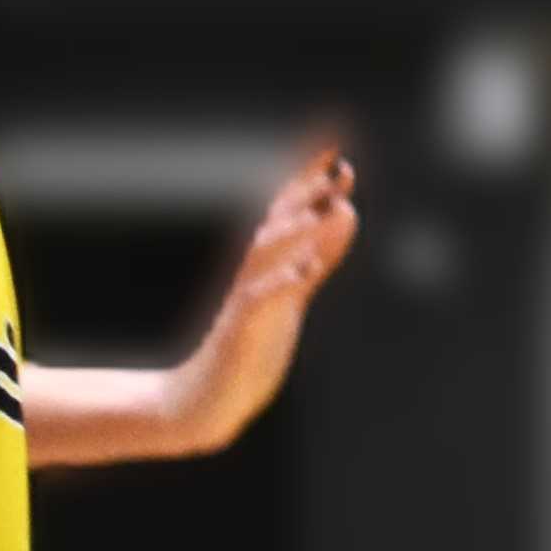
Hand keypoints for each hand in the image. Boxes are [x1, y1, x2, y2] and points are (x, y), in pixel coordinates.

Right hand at [149, 146, 357, 459]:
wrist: (204, 403)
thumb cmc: (249, 345)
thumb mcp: (292, 295)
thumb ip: (319, 255)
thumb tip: (347, 209)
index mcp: (267, 263)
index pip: (287, 212)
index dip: (308, 180)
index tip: (337, 148)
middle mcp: (253, 274)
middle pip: (276, 225)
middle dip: (306, 196)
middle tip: (339, 170)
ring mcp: (243, 302)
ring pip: (263, 257)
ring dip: (293, 232)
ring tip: (321, 211)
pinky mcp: (238, 333)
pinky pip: (256, 304)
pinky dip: (279, 285)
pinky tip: (303, 273)